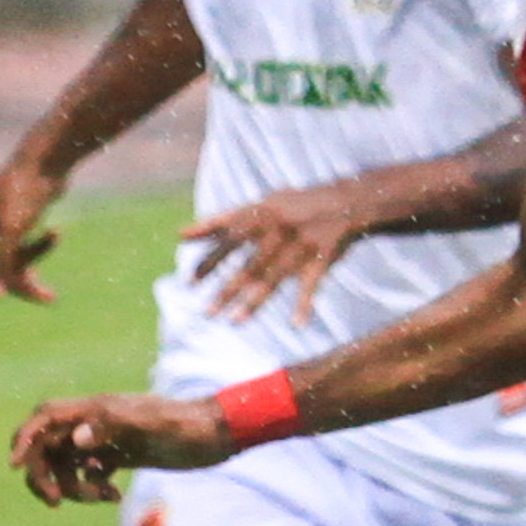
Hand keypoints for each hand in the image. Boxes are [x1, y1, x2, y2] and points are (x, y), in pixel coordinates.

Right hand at [0, 157, 66, 327]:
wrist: (45, 163)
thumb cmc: (24, 194)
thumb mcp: (13, 232)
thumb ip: (2, 264)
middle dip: (20, 287)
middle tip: (49, 297)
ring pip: (10, 268)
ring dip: (32, 276)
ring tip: (54, 290)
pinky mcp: (13, 227)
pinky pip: (23, 253)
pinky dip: (40, 249)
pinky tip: (57, 233)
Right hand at [7, 391, 226, 505]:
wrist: (216, 434)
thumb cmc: (186, 426)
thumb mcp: (151, 426)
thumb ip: (112, 426)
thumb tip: (75, 438)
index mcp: (97, 408)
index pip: (46, 417)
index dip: (24, 438)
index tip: (12, 466)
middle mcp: (96, 422)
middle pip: (47, 445)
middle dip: (44, 474)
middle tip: (56, 501)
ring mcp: (107, 439)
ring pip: (66, 463)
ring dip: (72, 487)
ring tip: (102, 499)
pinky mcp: (119, 455)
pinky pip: (87, 473)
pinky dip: (90, 489)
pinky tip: (112, 497)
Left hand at [184, 185, 367, 323]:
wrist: (346, 201)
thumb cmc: (293, 205)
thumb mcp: (259, 205)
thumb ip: (220, 222)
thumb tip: (179, 235)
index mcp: (261, 214)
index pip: (229, 239)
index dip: (210, 260)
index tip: (190, 281)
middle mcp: (278, 229)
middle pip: (248, 265)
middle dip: (227, 290)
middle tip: (208, 312)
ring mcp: (300, 245)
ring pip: (274, 278)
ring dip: (254, 301)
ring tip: (235, 321)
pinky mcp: (322, 257)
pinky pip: (311, 285)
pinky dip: (305, 304)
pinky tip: (297, 324)